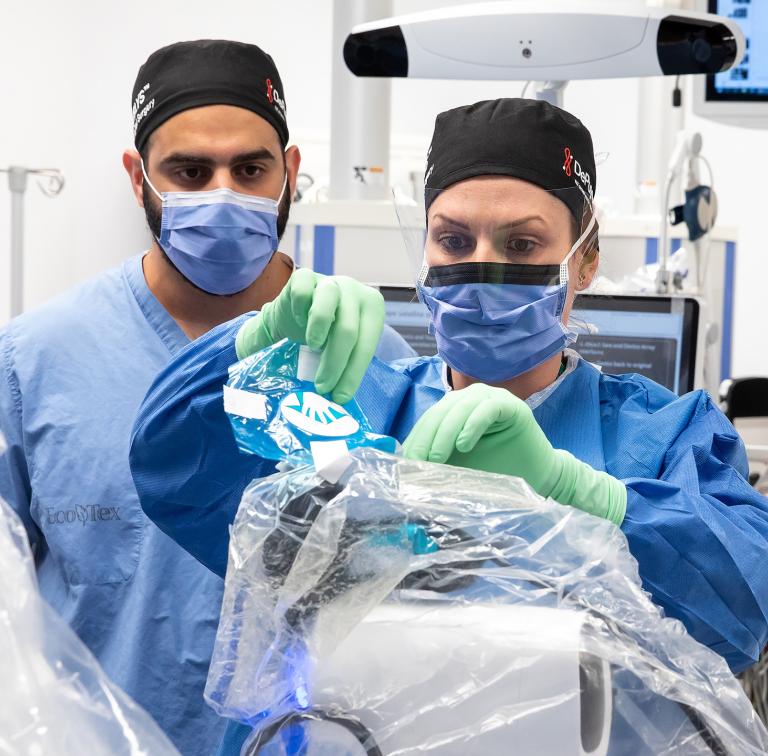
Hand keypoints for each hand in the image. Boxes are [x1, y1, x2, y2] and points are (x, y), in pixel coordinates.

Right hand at [235, 269, 384, 403]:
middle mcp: (355, 291)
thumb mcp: (342, 347)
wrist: (298, 312)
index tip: (340, 396)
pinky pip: (302, 293)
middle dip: (335, 363)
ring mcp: (330, 281)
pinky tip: (299, 322)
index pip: (366, 344)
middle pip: (347, 330)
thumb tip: (340, 400)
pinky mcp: (304, 276)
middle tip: (322, 386)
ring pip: (326, 307)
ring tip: (313, 347)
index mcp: (372, 307)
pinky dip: (299, 311)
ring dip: (318, 332)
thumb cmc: (327, 333)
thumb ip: (346, 365)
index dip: (353, 373)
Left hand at [403, 383, 625, 524]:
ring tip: (437, 458)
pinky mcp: (510, 404)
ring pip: (460, 409)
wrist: (536, 475)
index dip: (416, 440)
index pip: (429, 420)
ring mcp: (491, 397)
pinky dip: (472, 426)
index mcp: (455, 407)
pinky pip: (486, 409)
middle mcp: (470, 397)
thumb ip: (437, 460)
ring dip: (446, 433)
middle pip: (441, 412)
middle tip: (419, 462)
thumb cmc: (496, 469)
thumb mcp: (459, 464)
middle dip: (427, 438)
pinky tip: (464, 445)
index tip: (406, 463)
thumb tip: (405, 468)